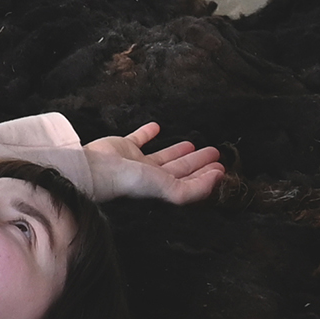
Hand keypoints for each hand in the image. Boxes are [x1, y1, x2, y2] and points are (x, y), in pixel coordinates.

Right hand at [83, 121, 224, 204]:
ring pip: (163, 155)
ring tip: (193, 143)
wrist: (98, 168)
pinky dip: (148, 133)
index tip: (221, 168)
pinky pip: (139, 138)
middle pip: (180, 170)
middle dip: (198, 163)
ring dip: (178, 150)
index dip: (206, 177)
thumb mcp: (170, 190)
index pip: (189, 183)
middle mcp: (150, 177)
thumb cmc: (130, 182)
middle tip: (214, 154)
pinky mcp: (122, 147)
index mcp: (162, 188)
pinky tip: (157, 127)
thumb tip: (216, 180)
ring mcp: (136, 162)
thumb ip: (194, 189)